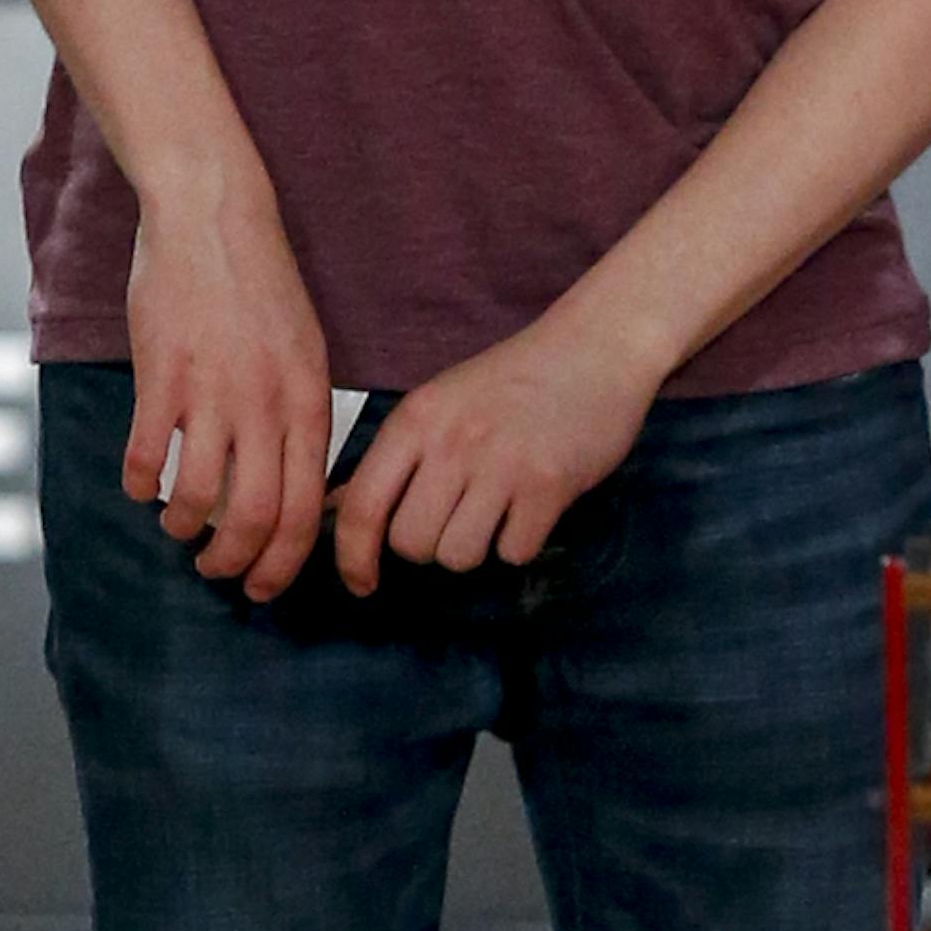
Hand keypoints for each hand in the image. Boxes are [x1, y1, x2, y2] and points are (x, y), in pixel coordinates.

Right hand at [124, 176, 331, 600]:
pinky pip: (147, 457)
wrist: (216, 219)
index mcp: (309, 402)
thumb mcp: (308, 351)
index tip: (266, 583)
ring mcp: (214, 392)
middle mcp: (267, 405)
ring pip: (200, 498)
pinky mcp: (163, 377)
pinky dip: (140, 486)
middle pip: (256, 518)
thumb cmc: (263, 286)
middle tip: (219, 572)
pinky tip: (141, 486)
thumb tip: (303, 487)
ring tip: (177, 528)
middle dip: (237, 564)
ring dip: (183, 528)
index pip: (306, 508)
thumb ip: (304, 416)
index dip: (285, 561)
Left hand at [332, 313, 656, 594]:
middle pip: (411, 543)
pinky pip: (513, 553)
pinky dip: (520, 541)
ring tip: (497, 510)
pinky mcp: (549, 486)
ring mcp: (502, 465)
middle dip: (430, 546)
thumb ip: (393, 457)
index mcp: (417, 419)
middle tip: (456, 518)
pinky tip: (531, 506)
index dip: (352, 557)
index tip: (361, 582)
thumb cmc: (514, 379)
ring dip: (476, 546)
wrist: (595, 348)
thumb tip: (335, 506)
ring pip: (459, 556)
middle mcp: (453, 442)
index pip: (361, 506)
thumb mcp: (440, 402)